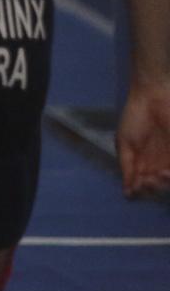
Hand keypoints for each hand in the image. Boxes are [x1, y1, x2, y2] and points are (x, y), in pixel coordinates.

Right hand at [117, 77, 169, 198]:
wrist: (153, 98)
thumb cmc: (135, 118)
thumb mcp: (124, 143)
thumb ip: (126, 167)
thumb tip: (127, 192)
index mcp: (141, 162)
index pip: (143, 184)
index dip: (141, 189)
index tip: (137, 184)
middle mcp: (157, 163)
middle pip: (159, 185)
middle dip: (155, 186)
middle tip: (150, 177)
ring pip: (169, 179)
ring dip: (166, 182)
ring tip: (162, 173)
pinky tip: (166, 170)